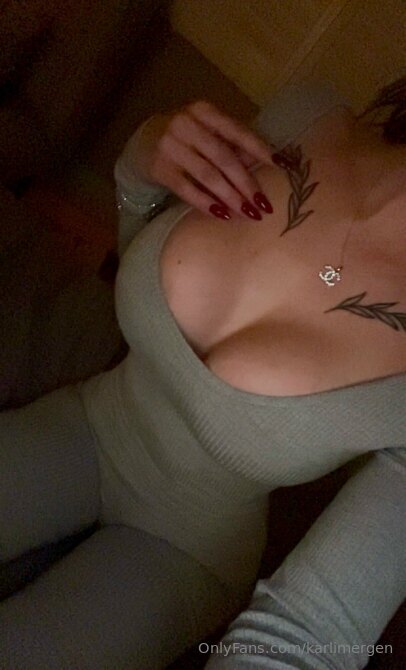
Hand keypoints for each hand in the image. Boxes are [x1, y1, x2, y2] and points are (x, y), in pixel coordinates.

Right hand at [133, 101, 275, 220]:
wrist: (142, 143)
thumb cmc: (186, 139)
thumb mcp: (208, 133)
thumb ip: (233, 145)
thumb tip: (266, 163)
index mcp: (204, 112)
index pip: (237, 131)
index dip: (260, 149)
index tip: (282, 166)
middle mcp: (186, 125)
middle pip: (224, 157)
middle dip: (246, 183)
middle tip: (263, 205)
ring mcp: (171, 146)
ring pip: (208, 175)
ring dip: (230, 197)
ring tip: (247, 214)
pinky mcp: (160, 168)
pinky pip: (187, 189)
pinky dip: (206, 203)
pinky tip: (222, 215)